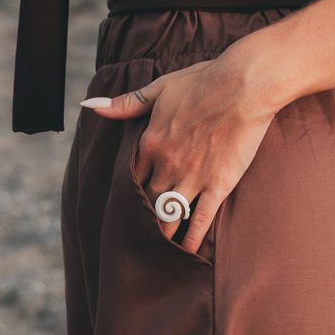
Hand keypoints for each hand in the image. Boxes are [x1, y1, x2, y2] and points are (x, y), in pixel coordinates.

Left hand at [79, 51, 277, 256]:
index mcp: (150, 143)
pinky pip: (200, 219)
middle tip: (137, 236)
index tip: (127, 206)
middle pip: (147, 200)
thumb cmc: (203, 82)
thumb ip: (127, 103)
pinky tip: (186, 252)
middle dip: (142, 217)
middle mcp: (166, 164)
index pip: (132, 177)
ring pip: (169, 213)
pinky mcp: (217, 184)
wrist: (242, 85)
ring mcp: (192, 177)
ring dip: (161, 232)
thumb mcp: (159, 88)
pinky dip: (191, 238)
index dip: (130, 193)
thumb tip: (93, 105)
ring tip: (155, 251)